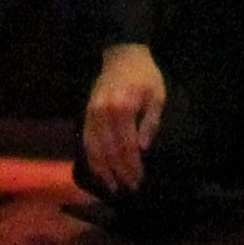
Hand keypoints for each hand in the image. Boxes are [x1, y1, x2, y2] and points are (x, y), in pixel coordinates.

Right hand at [82, 44, 168, 195]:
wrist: (123, 56)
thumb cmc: (145, 77)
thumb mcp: (157, 96)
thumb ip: (150, 122)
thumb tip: (142, 149)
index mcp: (123, 109)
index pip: (126, 146)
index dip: (132, 166)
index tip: (139, 180)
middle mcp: (104, 113)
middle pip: (110, 151)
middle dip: (120, 173)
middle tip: (129, 188)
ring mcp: (92, 114)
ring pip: (94, 150)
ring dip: (104, 171)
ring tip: (113, 187)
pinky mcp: (86, 114)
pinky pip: (86, 141)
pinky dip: (92, 159)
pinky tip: (99, 171)